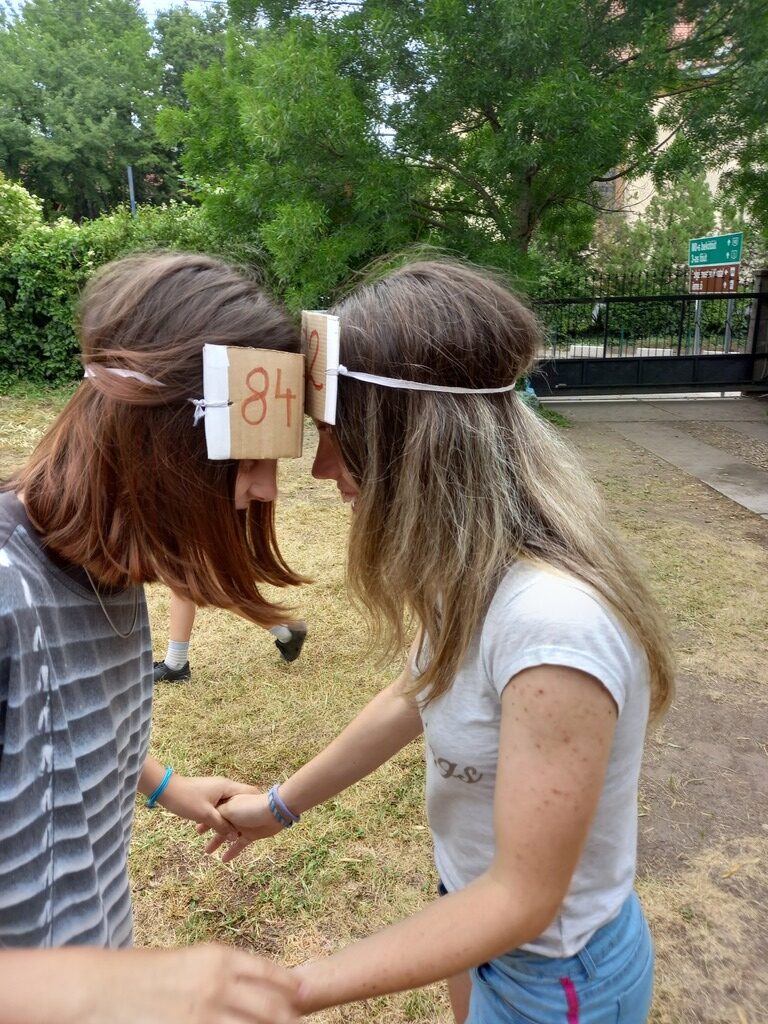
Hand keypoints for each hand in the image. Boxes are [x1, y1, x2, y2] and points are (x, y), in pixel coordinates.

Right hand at [87, 944, 300, 1023]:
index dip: (289, 987)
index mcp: (220, 959)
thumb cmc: (144, 973)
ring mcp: (206, 1018)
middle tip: (295, 1021)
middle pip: (270, 1009)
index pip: (269, 973)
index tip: (303, 994)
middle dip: (287, 1018)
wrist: (102, 990)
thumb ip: (223, 974)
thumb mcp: (190, 962)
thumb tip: (253, 989)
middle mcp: (219, 987)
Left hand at [157, 775, 257, 839]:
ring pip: (227, 809)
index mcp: (227, 787)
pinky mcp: (207, 797)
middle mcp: (224, 788)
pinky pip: (218, 810)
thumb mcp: (206, 814)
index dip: (256, 805)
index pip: (249, 793)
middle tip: (248, 833)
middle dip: (241, 819)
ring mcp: (215, 792)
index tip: (263, 819)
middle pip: (238, 804)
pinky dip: (219, 820)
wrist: (165, 790)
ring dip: (226, 823)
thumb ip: (221, 825)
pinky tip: (216, 831)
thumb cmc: (187, 800)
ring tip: (228, 839)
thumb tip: (233, 837)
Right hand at [201, 793, 283, 861]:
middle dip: (210, 828)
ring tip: (207, 852)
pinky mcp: (251, 835)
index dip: (205, 818)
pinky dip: (232, 852)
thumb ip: (218, 814)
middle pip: (220, 823)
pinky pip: (239, 845)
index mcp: (228, 805)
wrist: (273, 812)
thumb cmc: (249, 808)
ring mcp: (243, 825)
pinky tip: (223, 860)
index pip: (214, 811)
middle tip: (198, 834)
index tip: (195, 825)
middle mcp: (235, 814)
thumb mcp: (228, 809)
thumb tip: (208, 817)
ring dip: (218, 842)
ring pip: (227, 835)